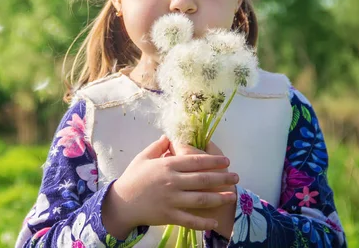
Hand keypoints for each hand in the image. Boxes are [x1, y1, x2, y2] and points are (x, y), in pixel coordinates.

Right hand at [102, 135, 237, 238]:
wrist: (122, 203)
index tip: (226, 161)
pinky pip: (190, 220)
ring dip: (219, 197)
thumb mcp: (143, 158)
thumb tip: (169, 136)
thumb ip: (157, 147)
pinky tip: (215, 221)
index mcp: (167, 165)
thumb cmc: (133, 178)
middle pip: (203, 179)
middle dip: (222, 178)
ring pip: (201, 199)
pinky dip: (203, 221)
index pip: (195, 161)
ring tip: (232, 195)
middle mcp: (172, 181)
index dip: (213, 161)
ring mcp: (172, 200)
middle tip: (236, 177)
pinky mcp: (169, 216)